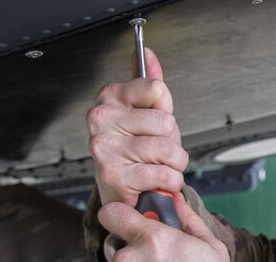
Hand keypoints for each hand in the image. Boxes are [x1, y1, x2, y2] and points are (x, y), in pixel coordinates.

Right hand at [87, 48, 188, 206]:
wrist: (124, 193)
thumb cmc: (137, 153)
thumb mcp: (147, 114)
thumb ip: (150, 86)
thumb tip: (148, 55)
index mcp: (110, 98)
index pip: (156, 89)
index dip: (165, 110)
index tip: (154, 123)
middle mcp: (101, 120)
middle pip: (166, 121)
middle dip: (172, 142)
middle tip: (157, 152)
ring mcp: (105, 148)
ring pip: (168, 149)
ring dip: (174, 165)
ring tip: (159, 167)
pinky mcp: (114, 176)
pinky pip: (164, 173)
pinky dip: (171, 182)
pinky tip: (157, 182)